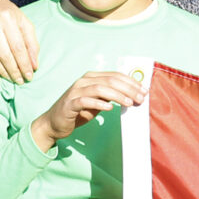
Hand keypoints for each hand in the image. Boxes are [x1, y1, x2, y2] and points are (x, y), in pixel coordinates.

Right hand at [0, 0, 40, 84]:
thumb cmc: (7, 14)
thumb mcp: (23, 22)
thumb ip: (31, 43)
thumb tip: (34, 66)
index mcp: (8, 17)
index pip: (18, 46)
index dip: (24, 64)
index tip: (30, 76)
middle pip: (4, 54)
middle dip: (14, 71)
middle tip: (20, 81)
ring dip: (2, 72)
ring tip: (11, 80)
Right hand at [31, 70, 146, 149]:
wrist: (54, 123)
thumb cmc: (78, 112)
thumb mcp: (98, 101)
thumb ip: (111, 96)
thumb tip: (132, 95)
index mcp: (91, 78)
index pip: (115, 75)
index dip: (131, 82)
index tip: (144, 90)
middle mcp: (83, 82)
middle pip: (110, 80)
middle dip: (128, 89)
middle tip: (140, 98)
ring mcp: (75, 92)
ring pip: (100, 88)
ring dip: (117, 95)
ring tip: (129, 103)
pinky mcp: (70, 104)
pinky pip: (86, 101)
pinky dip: (99, 103)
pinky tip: (110, 108)